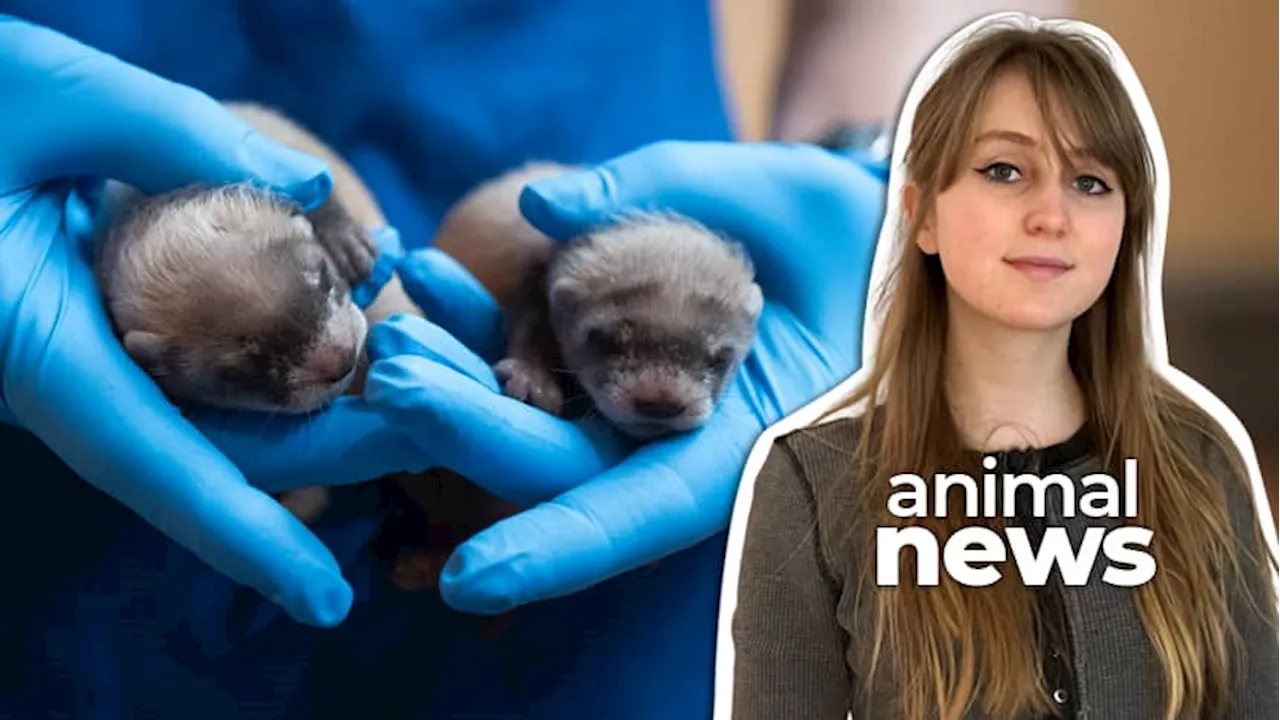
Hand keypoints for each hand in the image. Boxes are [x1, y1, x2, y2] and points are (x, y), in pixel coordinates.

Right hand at [0, 16, 416, 626]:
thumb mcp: (46, 93)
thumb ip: (178, 134)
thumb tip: (316, 190)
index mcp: (33, 346)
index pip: (157, 466)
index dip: (245, 537)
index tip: (324, 601)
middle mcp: (59, 376)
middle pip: (214, 450)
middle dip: (337, 449)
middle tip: (448, 420)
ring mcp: (77, 361)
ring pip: (209, 417)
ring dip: (317, 405)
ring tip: (422, 374)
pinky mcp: (90, 333)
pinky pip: (191, 372)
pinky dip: (273, 362)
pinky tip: (344, 328)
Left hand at [364, 140, 885, 612]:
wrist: (859, 239)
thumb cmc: (843, 225)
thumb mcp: (776, 187)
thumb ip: (658, 185)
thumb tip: (537, 205)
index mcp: (739, 443)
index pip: (637, 513)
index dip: (557, 547)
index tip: (468, 579)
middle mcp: (678, 443)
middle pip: (559, 466)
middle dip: (470, 432)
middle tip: (393, 378)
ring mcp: (639, 408)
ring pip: (536, 422)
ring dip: (459, 386)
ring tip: (397, 329)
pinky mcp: (613, 366)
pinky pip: (540, 364)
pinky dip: (484, 331)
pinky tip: (434, 280)